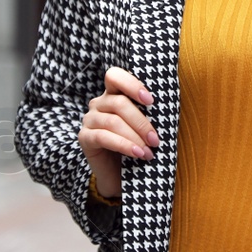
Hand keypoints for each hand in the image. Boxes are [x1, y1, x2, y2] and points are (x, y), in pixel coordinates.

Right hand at [78, 66, 158, 199]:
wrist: (120, 176)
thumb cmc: (136, 145)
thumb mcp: (144, 126)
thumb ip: (149, 113)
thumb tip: (167, 107)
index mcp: (113, 94)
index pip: (114, 76)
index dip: (131, 84)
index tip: (150, 101)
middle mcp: (98, 103)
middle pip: (119, 103)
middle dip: (141, 122)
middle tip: (155, 140)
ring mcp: (89, 120)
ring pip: (113, 122)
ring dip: (134, 137)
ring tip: (148, 152)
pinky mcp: (84, 138)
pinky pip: (103, 137)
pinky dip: (123, 145)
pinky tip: (137, 154)